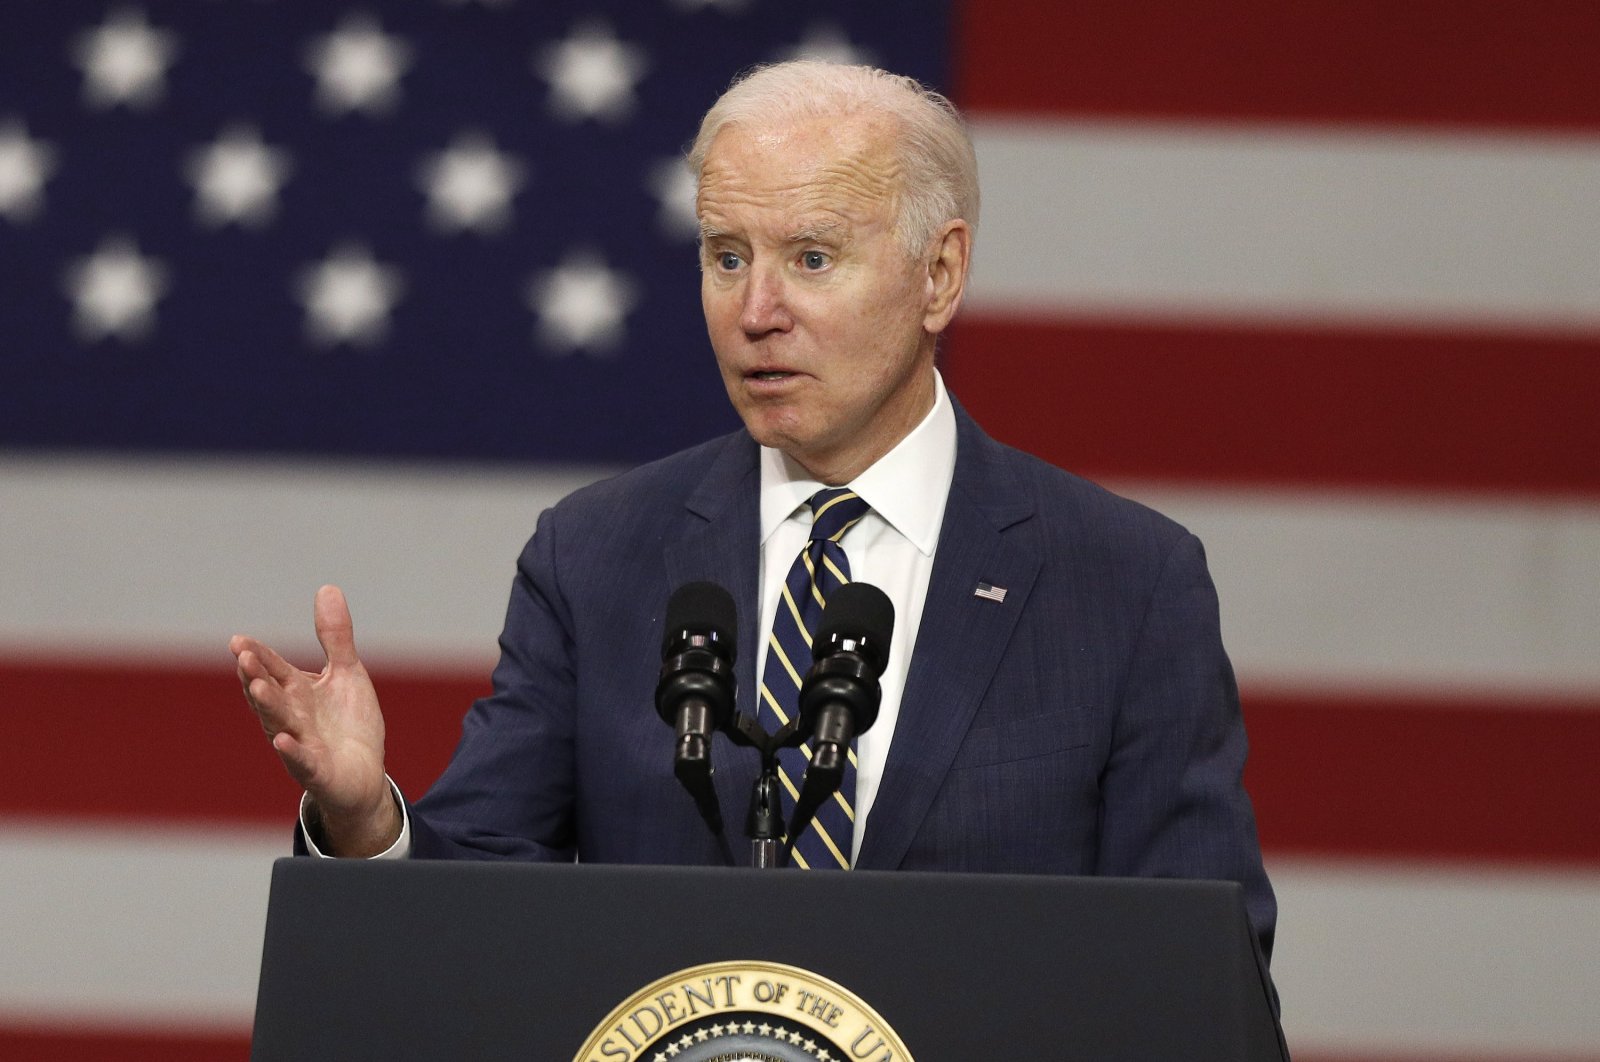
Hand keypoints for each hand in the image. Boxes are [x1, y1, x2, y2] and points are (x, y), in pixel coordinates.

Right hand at [230, 585, 399, 856]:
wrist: (363, 775)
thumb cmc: (348, 724)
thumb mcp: (346, 672)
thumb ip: (335, 636)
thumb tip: (327, 587)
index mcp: (296, 691)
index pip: (272, 669)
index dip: (257, 655)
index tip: (239, 641)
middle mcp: (291, 716)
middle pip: (270, 693)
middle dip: (256, 676)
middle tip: (243, 656)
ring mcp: (301, 744)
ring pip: (280, 723)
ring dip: (268, 706)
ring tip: (257, 687)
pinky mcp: (317, 770)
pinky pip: (303, 761)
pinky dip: (294, 751)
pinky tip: (284, 739)